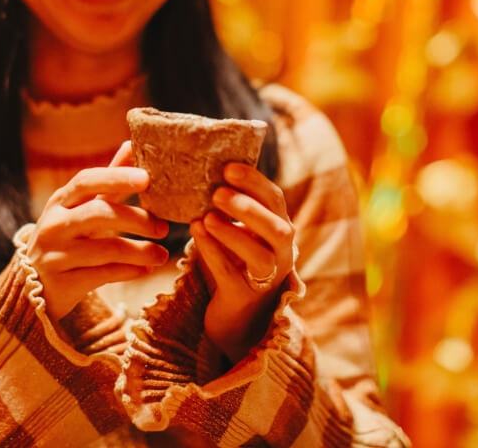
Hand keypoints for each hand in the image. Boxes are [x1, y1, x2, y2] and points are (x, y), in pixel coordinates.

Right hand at [27, 141, 169, 322]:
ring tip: (162, 255)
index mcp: (60, 201)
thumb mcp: (80, 207)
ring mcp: (56, 255)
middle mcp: (54, 225)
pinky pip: (104, 275)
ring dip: (140, 251)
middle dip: (136, 218)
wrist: (34, 284)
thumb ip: (108, 180)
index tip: (147, 178)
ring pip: (106, 249)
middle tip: (163, 226)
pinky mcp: (63, 283)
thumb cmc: (66, 236)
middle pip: (99, 213)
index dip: (117, 176)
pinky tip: (146, 269)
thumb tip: (131, 144)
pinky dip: (130, 271)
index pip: (87, 181)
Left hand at [190, 163, 294, 363]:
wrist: (236, 311)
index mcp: (279, 228)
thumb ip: (230, 204)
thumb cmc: (235, 259)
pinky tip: (196, 233)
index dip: (254, 182)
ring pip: (260, 256)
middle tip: (218, 193)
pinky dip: (213, 253)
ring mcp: (266, 277)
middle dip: (248, 208)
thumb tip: (203, 166)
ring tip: (206, 217)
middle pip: (277, 229)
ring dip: (233, 233)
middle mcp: (281, 253)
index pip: (275, 200)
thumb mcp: (240, 229)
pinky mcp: (244, 296)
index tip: (228, 168)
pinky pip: (231, 274)